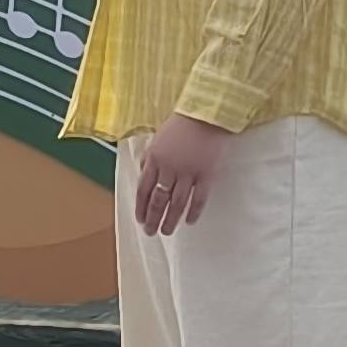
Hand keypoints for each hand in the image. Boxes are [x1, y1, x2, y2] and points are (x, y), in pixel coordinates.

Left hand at [134, 115, 232, 234]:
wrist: (207, 114)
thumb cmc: (181, 124)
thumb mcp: (157, 138)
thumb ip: (149, 157)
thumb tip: (142, 172)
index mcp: (154, 159)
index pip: (143, 189)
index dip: (141, 207)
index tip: (140, 219)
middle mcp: (169, 168)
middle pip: (158, 199)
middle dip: (153, 218)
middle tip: (151, 232)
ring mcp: (188, 173)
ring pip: (177, 203)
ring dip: (170, 219)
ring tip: (167, 231)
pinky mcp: (206, 174)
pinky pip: (199, 198)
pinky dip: (194, 211)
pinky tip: (189, 222)